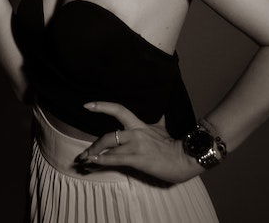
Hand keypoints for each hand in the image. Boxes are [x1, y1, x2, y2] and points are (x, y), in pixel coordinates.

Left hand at [75, 101, 203, 183]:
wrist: (185, 157)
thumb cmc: (173, 144)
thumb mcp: (163, 128)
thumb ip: (158, 120)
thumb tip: (161, 112)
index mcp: (139, 124)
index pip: (118, 109)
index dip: (102, 106)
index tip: (87, 105)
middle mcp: (135, 132)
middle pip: (109, 134)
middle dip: (94, 144)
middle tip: (84, 153)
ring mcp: (135, 145)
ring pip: (110, 147)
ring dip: (94, 154)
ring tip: (84, 160)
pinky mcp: (137, 158)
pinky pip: (116, 159)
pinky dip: (103, 161)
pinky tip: (94, 163)